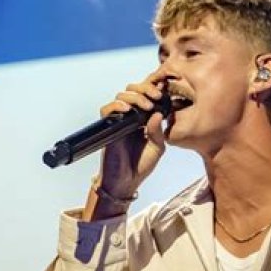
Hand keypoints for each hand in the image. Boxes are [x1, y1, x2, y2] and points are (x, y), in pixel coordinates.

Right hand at [98, 70, 167, 197]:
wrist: (125, 181)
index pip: (146, 97)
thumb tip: (158, 113)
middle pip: (133, 91)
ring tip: (146, 105)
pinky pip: (107, 110)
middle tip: (156, 96)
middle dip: (145, 89)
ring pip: (121, 97)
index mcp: (144, 120)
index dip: (154, 91)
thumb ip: (158, 131)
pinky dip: (116, 105)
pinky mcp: (109, 128)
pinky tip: (127, 109)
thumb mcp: (157, 148)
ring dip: (135, 96)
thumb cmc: (141, 166)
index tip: (163, 94)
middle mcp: (131, 118)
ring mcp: (119, 121)